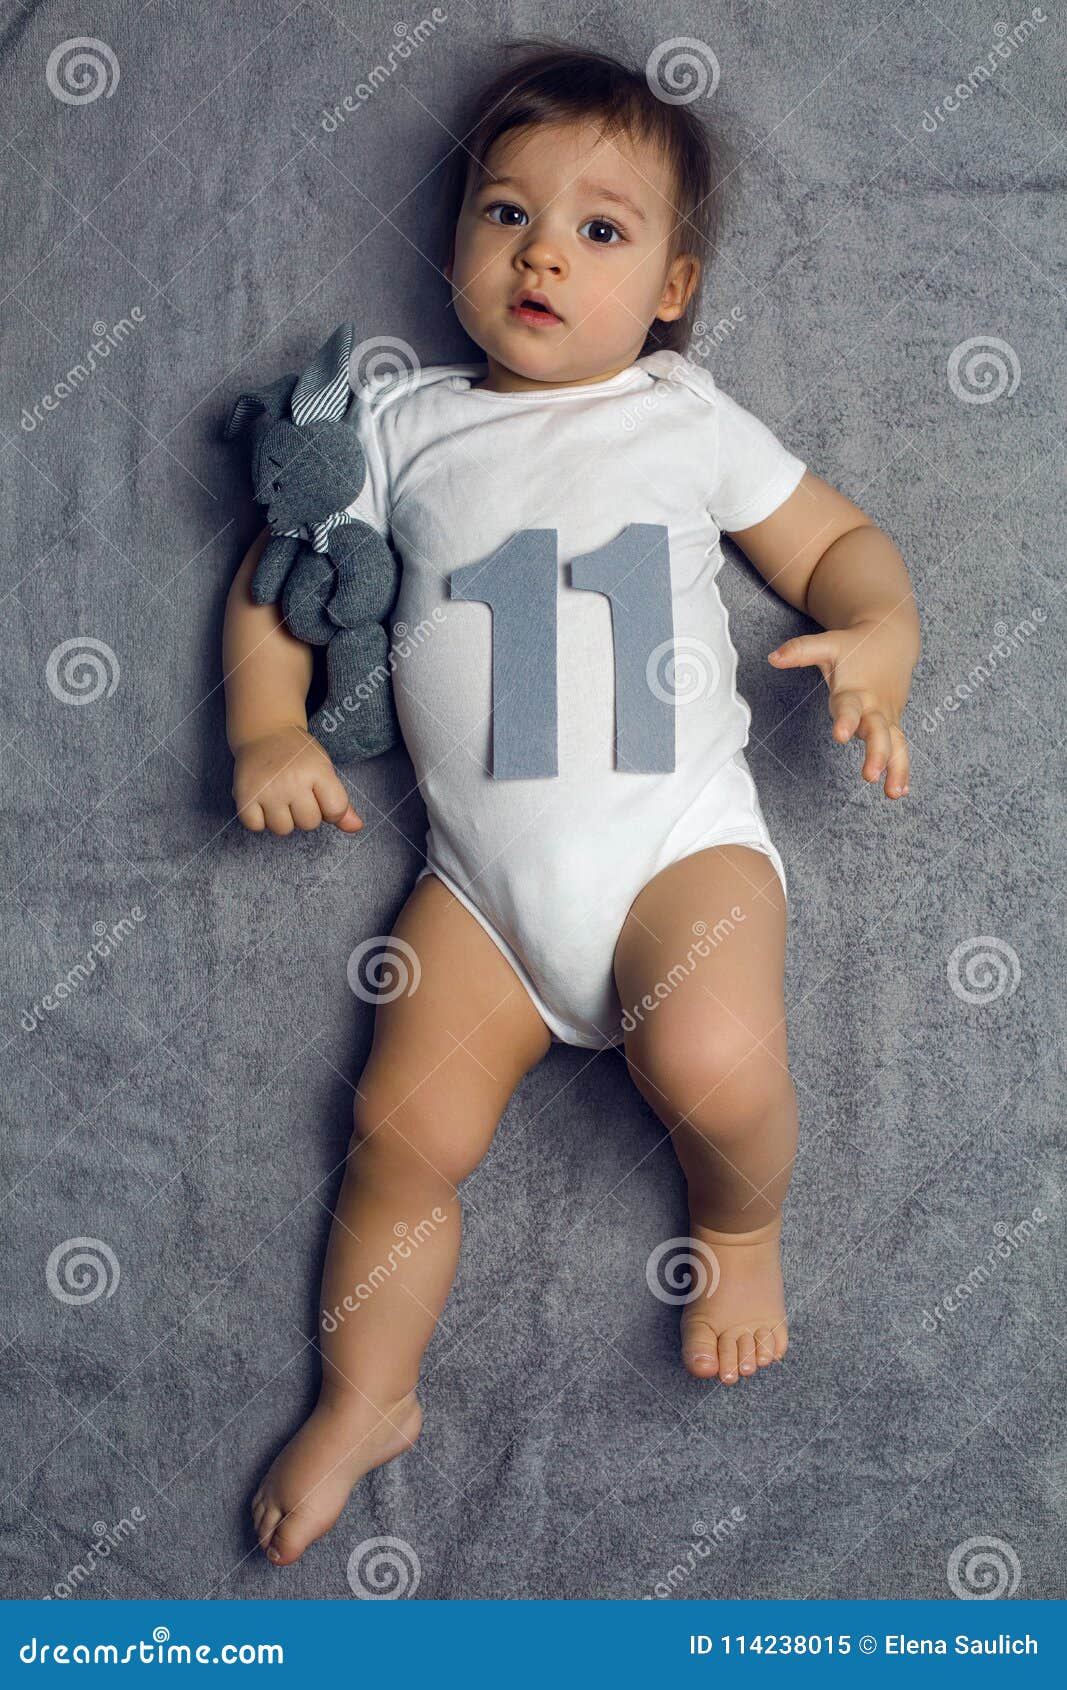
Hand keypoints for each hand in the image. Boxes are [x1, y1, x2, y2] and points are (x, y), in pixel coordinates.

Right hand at [232, 724, 364, 834]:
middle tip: (297, 794)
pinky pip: (256, 826)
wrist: (265, 733)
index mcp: (318, 771)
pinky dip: (259, 819)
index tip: (321, 797)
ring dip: (282, 819)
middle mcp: (293, 780)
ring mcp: (267, 789)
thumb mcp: (325, 771)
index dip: (331, 810)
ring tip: (279, 798)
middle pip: (309, 823)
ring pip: (283, 829)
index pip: (336, 810)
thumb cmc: (300, 756)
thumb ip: (341, 803)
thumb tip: (357, 828)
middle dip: (305, 814)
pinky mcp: (244, 795)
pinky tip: (262, 802)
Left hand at [767, 619, 915, 798]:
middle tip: (870, 775)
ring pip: (896, 745)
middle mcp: (873, 707)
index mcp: (856, 690)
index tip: (840, 735)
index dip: (845, 720)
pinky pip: (900, 748)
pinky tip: (899, 790)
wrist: (892, 638)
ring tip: (893, 793)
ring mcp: (886, 717)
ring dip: (897, 769)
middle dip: (876, 754)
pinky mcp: (893, 724)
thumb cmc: (856, 647)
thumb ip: (800, 652)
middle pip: (878, 732)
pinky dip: (901, 768)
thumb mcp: (828, 644)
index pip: (850, 707)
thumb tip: (772, 658)